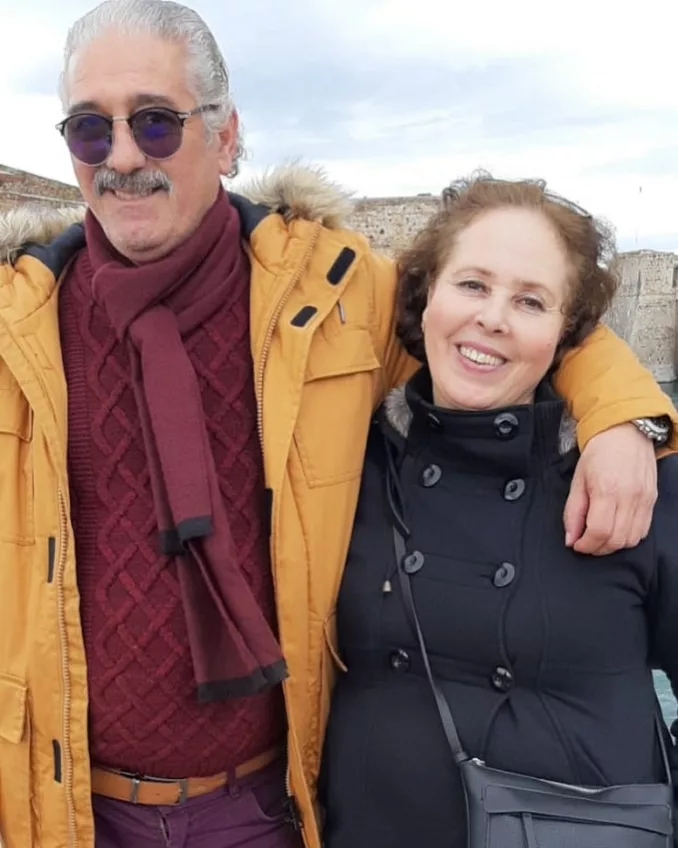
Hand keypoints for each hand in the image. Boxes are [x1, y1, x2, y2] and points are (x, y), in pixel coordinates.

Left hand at [563, 423, 657, 554]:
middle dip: (598, 548)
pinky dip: (628, 537)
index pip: (600, 531)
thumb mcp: (577, 480)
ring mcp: (644, 500)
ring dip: (613, 545)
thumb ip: (573, 511)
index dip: (586, 544)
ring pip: (631, 539)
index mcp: (607, 490)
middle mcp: (630, 497)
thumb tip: (571, 539)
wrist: (625, 432)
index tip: (577, 544)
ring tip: (599, 538)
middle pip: (616, 540)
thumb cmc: (598, 453)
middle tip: (586, 544)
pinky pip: (643, 531)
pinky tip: (616, 530)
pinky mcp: (652, 501)